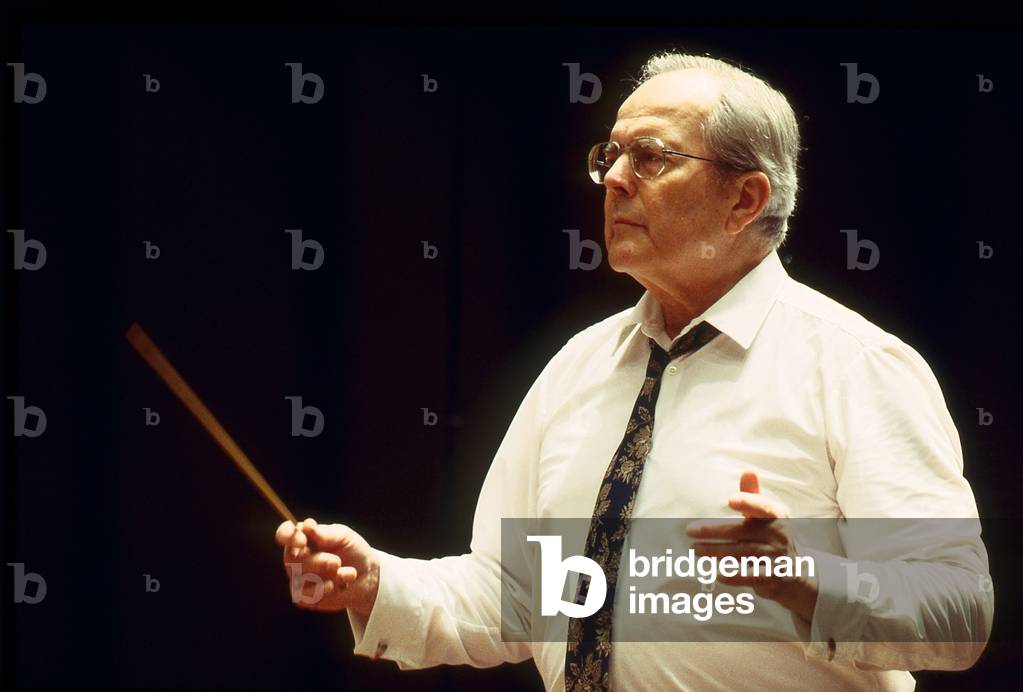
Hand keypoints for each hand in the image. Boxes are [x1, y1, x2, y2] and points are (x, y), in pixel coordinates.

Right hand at [275, 518, 379, 616]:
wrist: (367, 575)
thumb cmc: (353, 551)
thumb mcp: (344, 536)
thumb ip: (325, 532)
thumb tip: (306, 525)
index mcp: (303, 538)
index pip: (284, 534)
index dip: (287, 536)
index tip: (302, 541)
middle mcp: (296, 557)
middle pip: (291, 559)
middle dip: (318, 561)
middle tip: (337, 562)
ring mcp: (298, 578)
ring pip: (300, 579)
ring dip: (327, 576)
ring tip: (345, 572)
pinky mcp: (304, 597)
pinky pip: (306, 595)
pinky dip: (326, 589)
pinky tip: (338, 585)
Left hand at [686, 471, 817, 622]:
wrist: (794, 575)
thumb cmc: (771, 538)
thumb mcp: (766, 516)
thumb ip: (753, 496)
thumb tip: (748, 471)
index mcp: (777, 516)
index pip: (763, 507)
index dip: (748, 502)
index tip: (730, 500)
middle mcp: (779, 535)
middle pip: (741, 532)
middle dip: (712, 531)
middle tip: (690, 531)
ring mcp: (777, 557)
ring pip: (740, 553)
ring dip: (714, 552)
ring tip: (695, 549)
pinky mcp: (772, 577)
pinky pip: (748, 576)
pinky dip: (732, 575)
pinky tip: (716, 573)